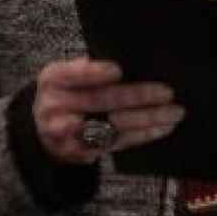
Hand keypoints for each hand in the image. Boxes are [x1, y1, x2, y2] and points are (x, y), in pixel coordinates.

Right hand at [33, 57, 183, 163]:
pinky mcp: (81, 153)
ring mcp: (66, 134)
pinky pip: (117, 143)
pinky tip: (162, 127)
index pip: (72, 74)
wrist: (42, 129)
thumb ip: (89, 68)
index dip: (94, 73)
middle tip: (166, 92)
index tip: (119, 70)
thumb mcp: (67, 74)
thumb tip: (131, 62)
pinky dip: (142, 135)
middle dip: (136, 97)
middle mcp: (55, 107)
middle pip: (99, 102)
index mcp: (53, 79)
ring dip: (147, 120)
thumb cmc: (66, 92)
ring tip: (174, 113)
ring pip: (112, 126)